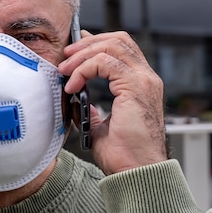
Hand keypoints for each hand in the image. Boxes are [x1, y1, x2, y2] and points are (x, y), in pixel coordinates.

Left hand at [58, 30, 167, 174]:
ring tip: (64, 69)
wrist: (136, 172)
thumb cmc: (124, 156)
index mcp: (141, 85)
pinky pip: (105, 62)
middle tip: (65, 56)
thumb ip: (92, 109)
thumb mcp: (100, 127)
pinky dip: (84, 69)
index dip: (96, 42)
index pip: (122, 48)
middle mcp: (146, 78)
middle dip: (87, 43)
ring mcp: (143, 80)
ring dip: (82, 54)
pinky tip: (72, 85)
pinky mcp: (135, 86)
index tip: (74, 48)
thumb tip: (76, 99)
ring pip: (111, 46)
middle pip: (118, 40)